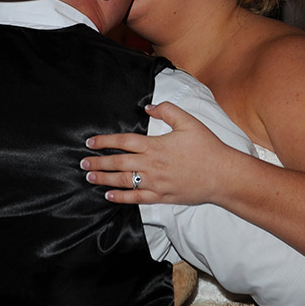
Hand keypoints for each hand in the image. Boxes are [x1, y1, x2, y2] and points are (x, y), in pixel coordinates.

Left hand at [81, 101, 239, 204]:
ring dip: (104, 179)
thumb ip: (167, 110)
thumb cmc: (207, 147)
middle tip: (82, 162)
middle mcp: (151, 165)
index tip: (90, 142)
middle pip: (118, 163)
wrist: (222, 175)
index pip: (124, 141)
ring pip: (123, 181)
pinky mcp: (162, 197)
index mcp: (155, 145)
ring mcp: (155, 183)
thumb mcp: (189, 122)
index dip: (105, 141)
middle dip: (98, 162)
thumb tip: (148, 107)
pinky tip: (109, 196)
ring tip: (90, 177)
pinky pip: (137, 198)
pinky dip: (121, 197)